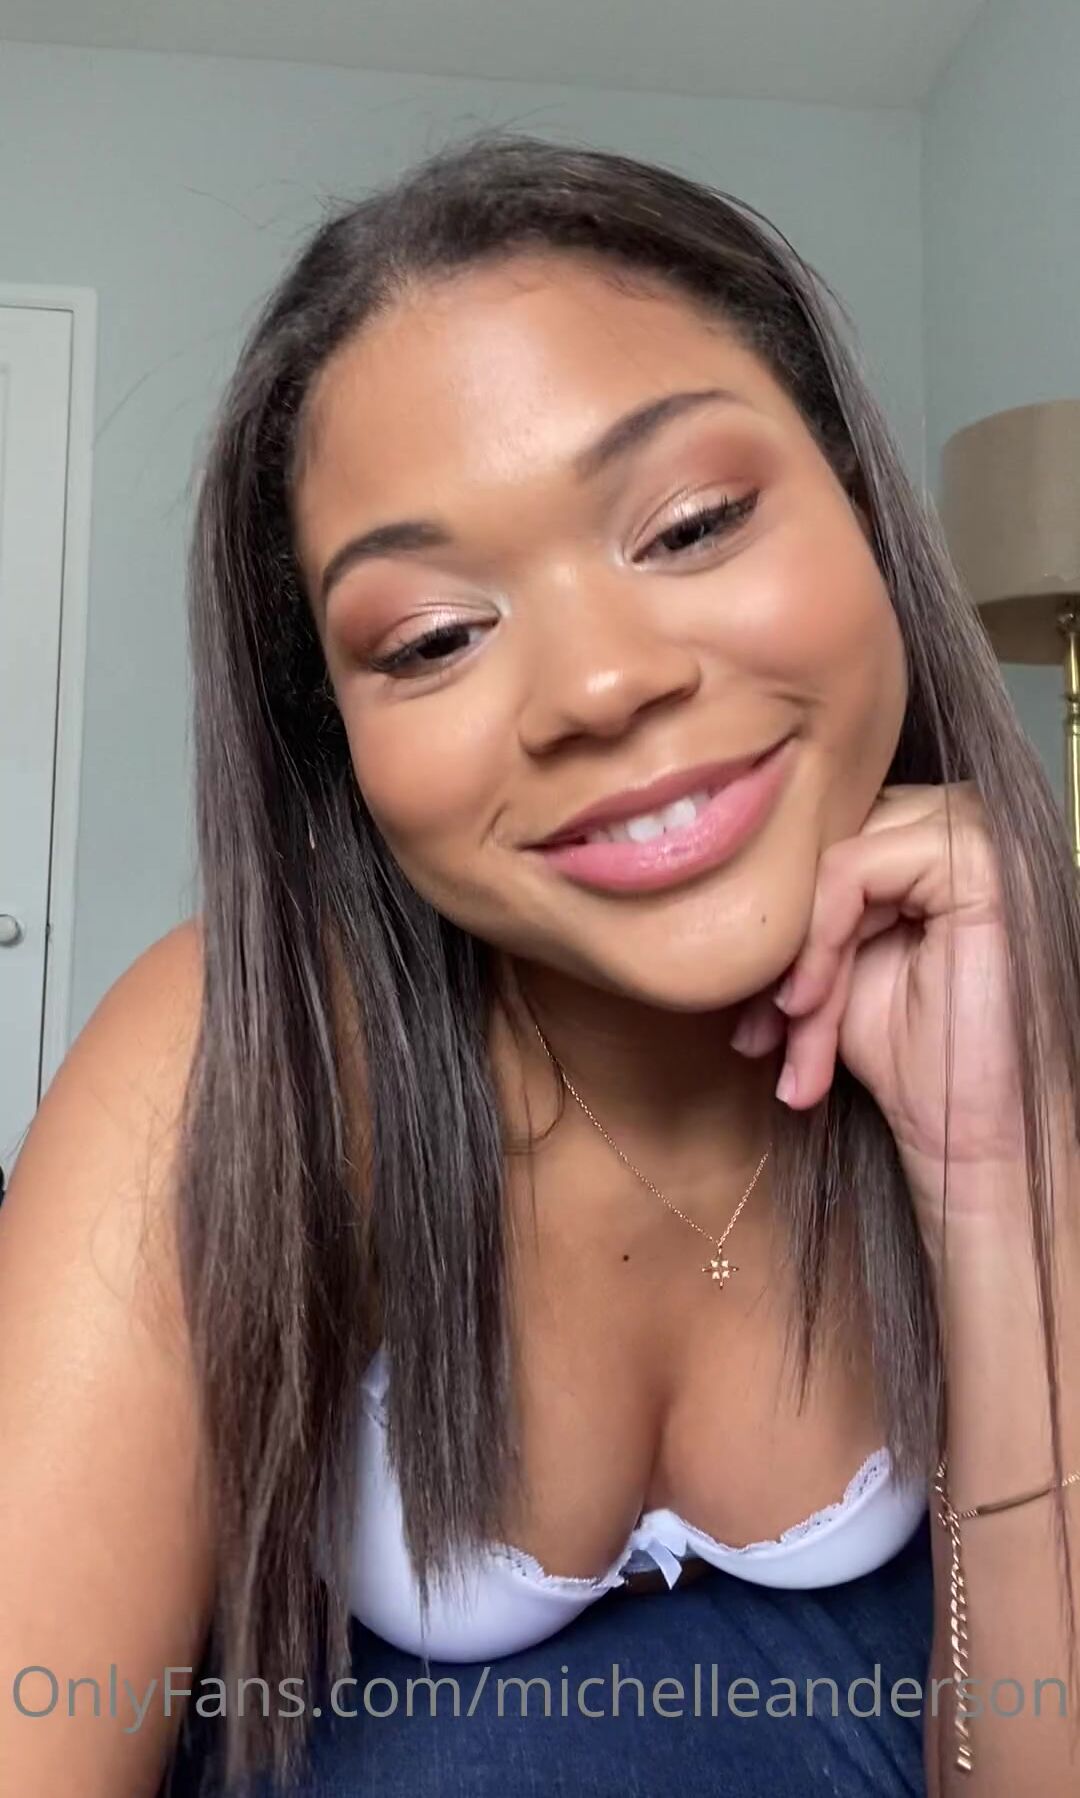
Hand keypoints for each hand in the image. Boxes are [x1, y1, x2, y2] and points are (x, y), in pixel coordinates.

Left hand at [729, 783, 1036, 1226]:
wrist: (965, 1131)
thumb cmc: (908, 1056)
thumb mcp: (828, 971)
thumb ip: (796, 916)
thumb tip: (712, 890)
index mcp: (928, 841)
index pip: (827, 838)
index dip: (782, 920)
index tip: (755, 1011)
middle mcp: (959, 823)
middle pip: (828, 844)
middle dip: (783, 940)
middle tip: (762, 1027)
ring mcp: (976, 838)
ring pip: (836, 858)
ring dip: (799, 948)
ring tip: (793, 1024)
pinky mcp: (978, 863)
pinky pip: (857, 868)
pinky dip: (818, 936)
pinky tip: (810, 1000)